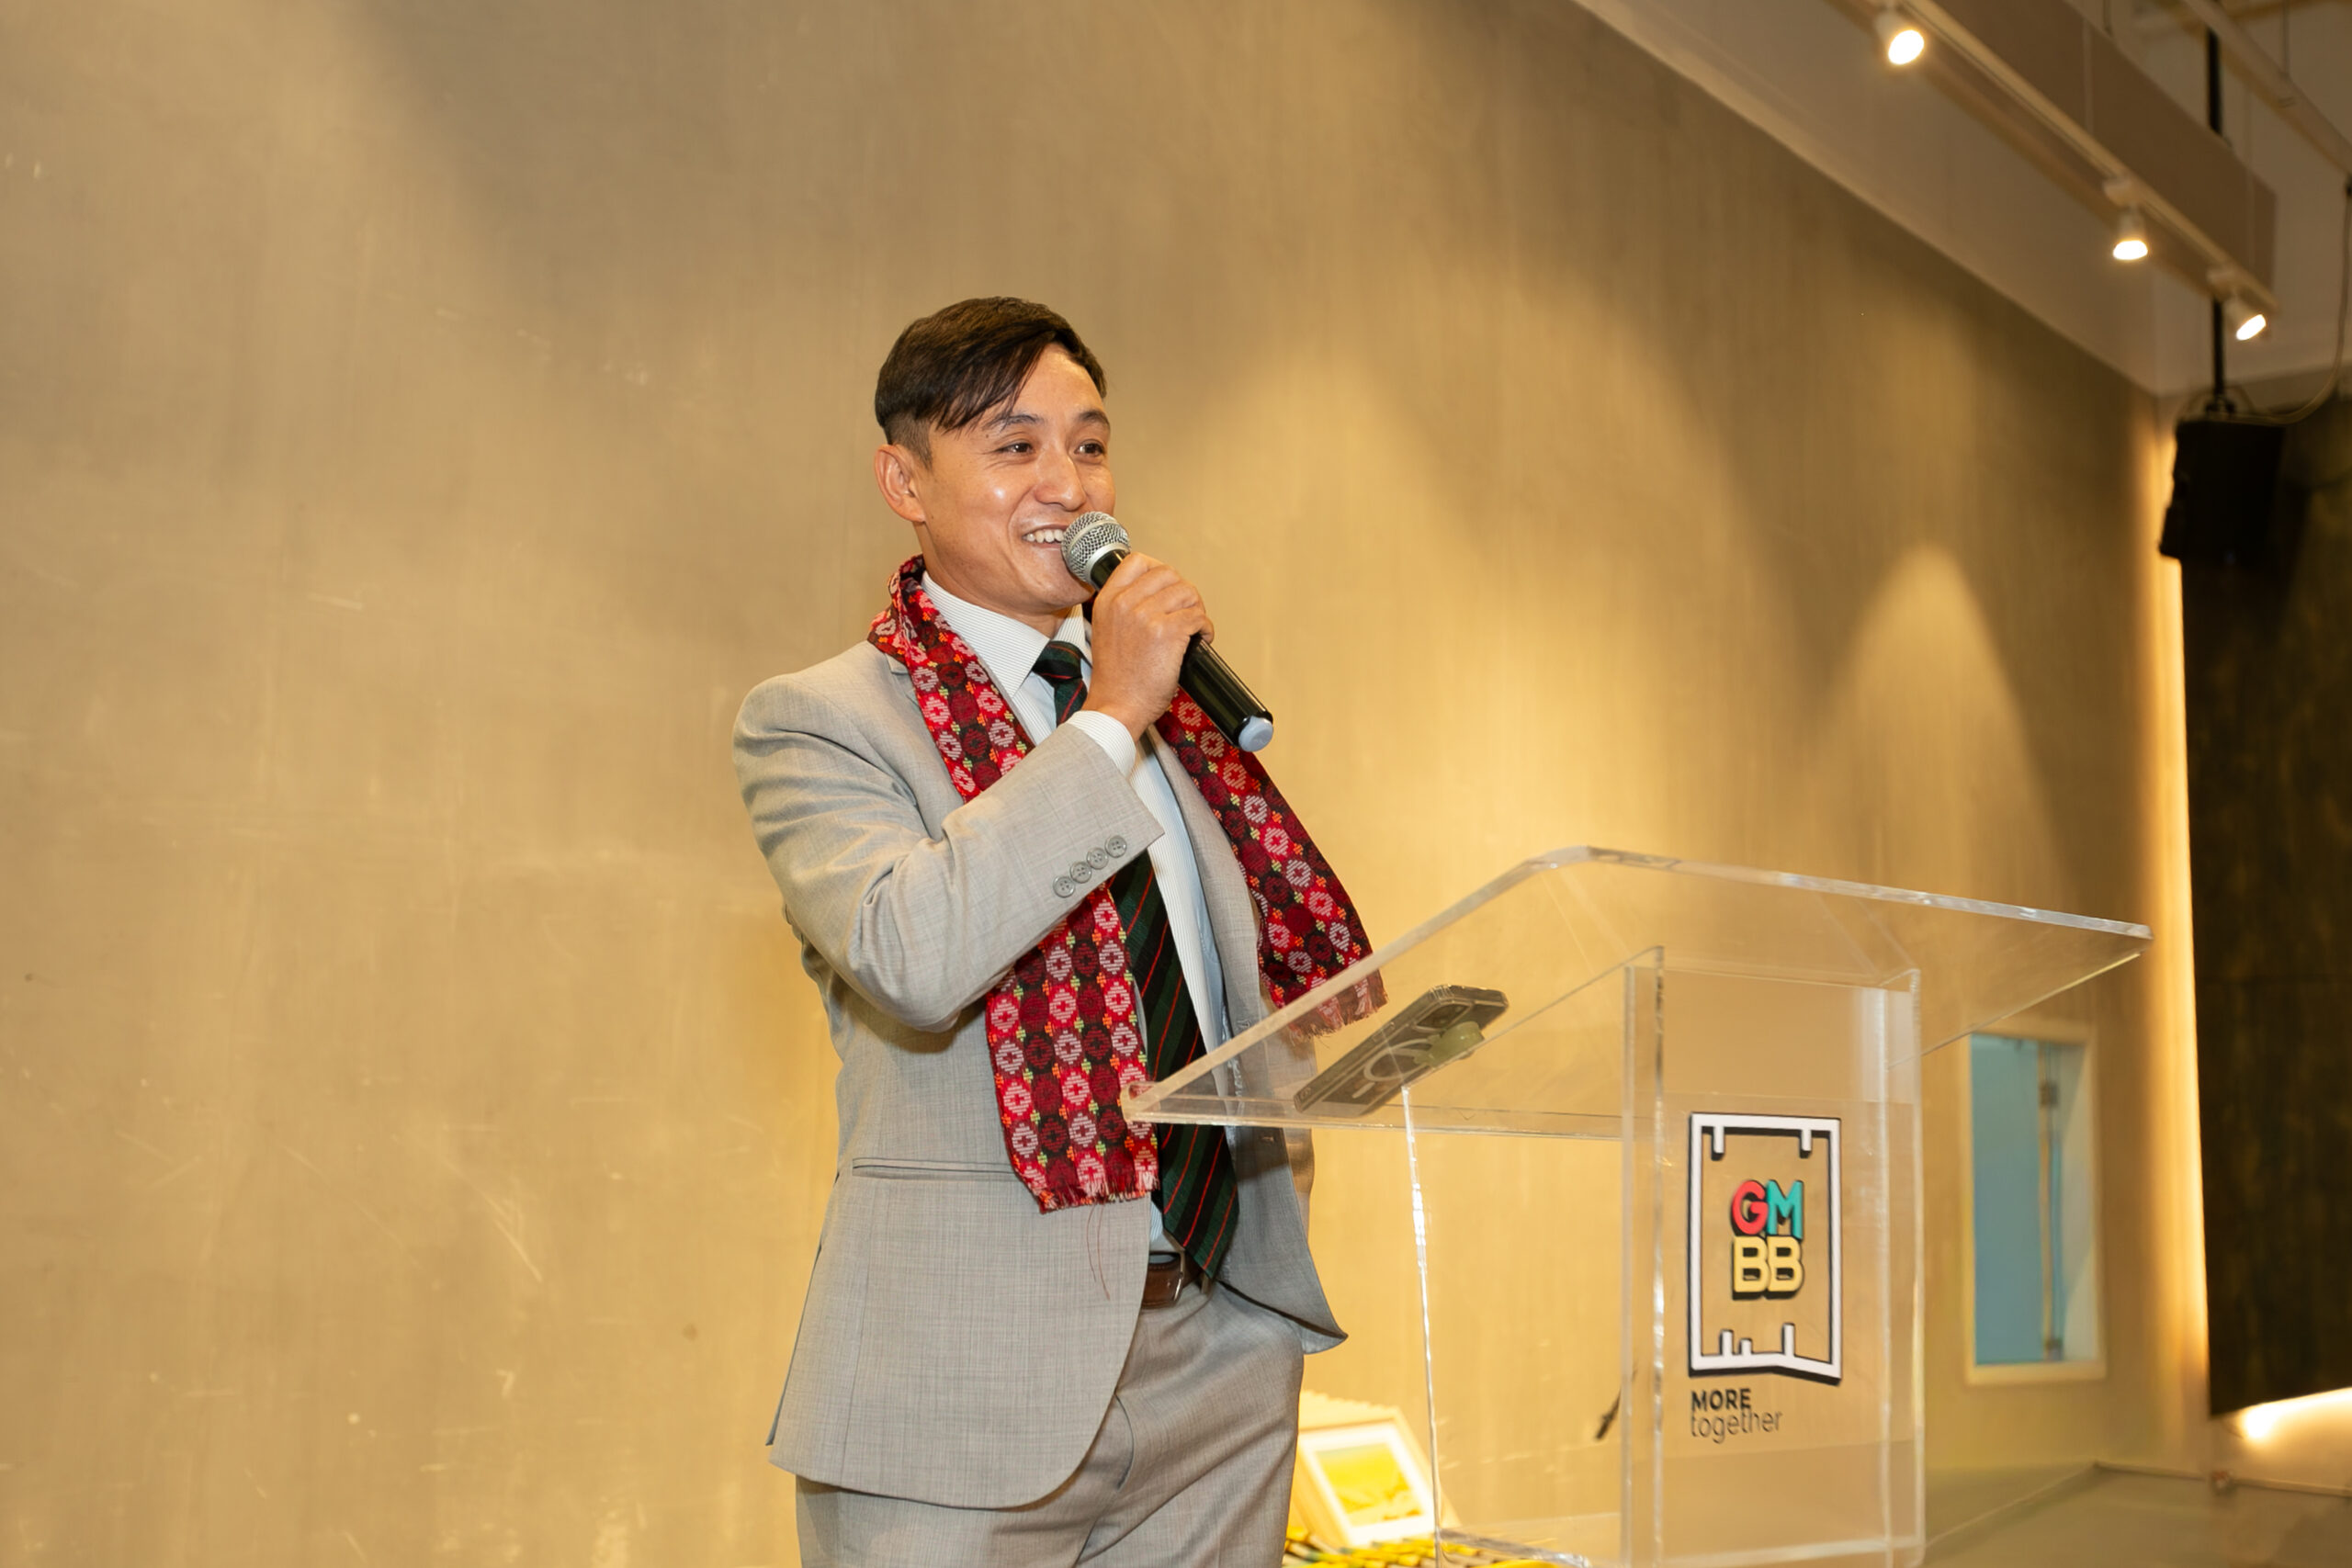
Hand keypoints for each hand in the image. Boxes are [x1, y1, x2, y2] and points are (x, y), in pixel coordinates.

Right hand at [1082, 553, 1209, 740]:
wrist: (1116, 706)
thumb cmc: (1116, 678)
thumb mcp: (1106, 630)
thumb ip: (1125, 607)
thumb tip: (1159, 593)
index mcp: (1108, 600)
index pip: (1138, 561)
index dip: (1160, 570)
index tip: (1168, 588)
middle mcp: (1125, 603)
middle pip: (1168, 573)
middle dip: (1183, 591)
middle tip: (1186, 612)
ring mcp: (1146, 615)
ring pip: (1187, 592)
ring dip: (1197, 610)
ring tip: (1194, 629)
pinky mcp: (1167, 632)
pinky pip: (1198, 616)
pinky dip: (1206, 628)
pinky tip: (1201, 640)